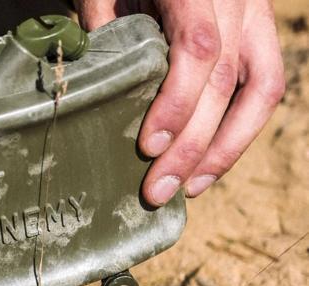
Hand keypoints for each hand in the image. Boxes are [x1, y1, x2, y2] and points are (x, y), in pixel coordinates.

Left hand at [75, 0, 284, 205]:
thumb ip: (105, 32)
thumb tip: (97, 97)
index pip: (199, 48)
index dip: (177, 102)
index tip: (150, 146)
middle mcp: (237, 1)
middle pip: (226, 82)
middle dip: (192, 146)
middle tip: (157, 191)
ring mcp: (256, 17)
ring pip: (260, 92)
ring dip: (224, 150)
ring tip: (188, 189)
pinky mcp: (260, 35)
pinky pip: (265, 88)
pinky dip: (240, 132)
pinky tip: (208, 166)